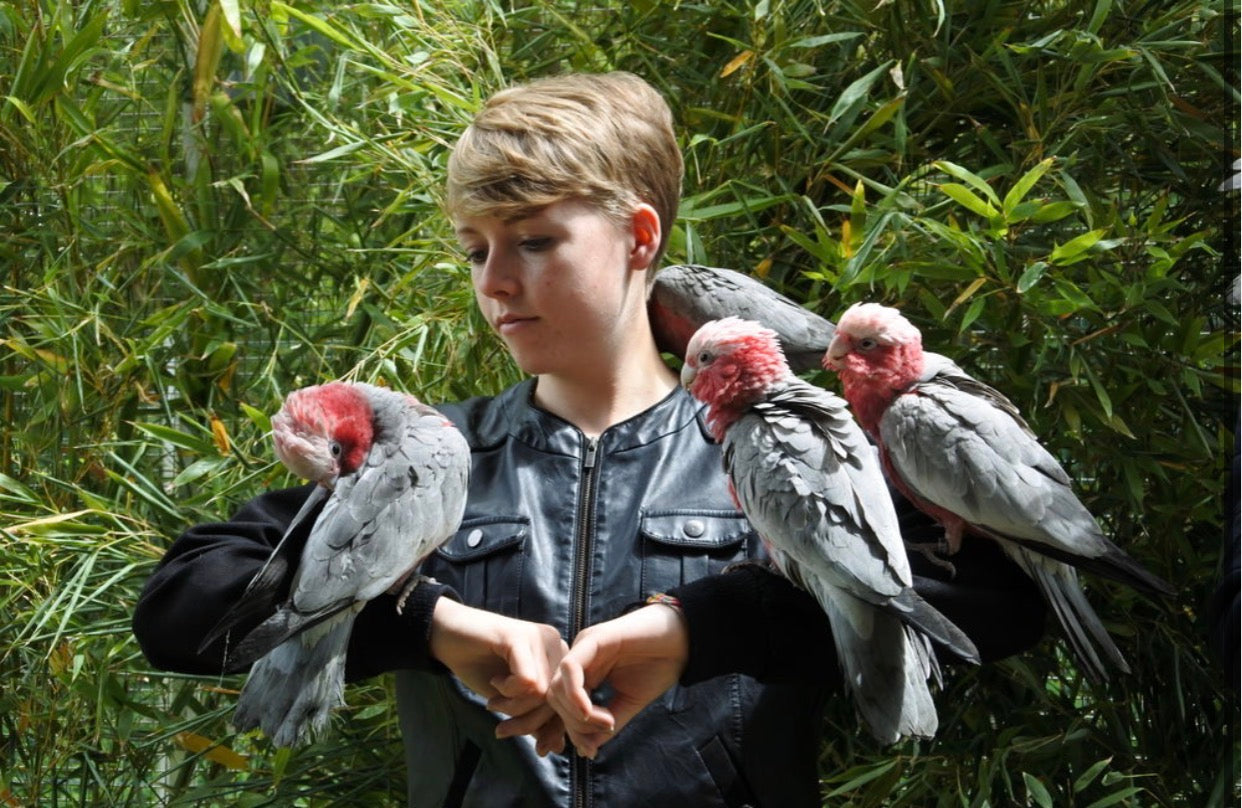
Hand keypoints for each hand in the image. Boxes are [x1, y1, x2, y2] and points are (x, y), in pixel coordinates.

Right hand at [429, 598, 568, 755]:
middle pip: (556, 700)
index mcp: (559, 658)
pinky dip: (508, 691)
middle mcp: (556, 644)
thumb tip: (557, 748)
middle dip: (529, 724)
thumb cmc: (482, 666)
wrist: (447, 636)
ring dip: (513, 708)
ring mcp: (539, 637)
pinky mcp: (520, 636)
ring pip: (541, 692)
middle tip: (502, 728)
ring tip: (494, 703)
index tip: (537, 748)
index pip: (567, 703)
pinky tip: (495, 682)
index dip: (552, 729)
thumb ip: (535, 718)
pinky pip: (527, 680)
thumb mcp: (511, 700)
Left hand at [548, 603, 688, 758]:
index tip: (591, 749)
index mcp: (585, 672)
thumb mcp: (629, 702)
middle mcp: (579, 658)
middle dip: (573, 724)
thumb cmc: (658, 666)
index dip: (572, 731)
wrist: (683, 640)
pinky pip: (570, 668)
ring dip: (576, 714)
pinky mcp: (594, 638)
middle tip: (604, 730)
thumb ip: (607, 724)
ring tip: (607, 721)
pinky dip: (575, 695)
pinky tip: (591, 711)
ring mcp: (584, 646)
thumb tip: (587, 749)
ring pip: (556, 685)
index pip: (561, 705)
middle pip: (554, 697)